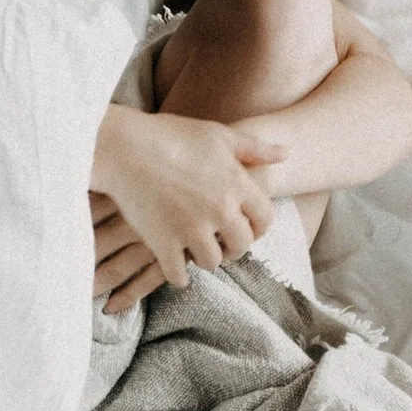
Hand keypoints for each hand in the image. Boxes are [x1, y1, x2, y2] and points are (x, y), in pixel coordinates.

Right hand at [89, 105, 283, 297]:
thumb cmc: (171, 134)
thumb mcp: (218, 135)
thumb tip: (287, 153)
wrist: (124, 146)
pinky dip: (178, 276)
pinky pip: (179, 275)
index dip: (258, 227)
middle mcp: (219, 210)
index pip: (265, 219)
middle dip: (234, 247)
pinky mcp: (163, 243)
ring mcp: (191, 229)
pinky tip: (176, 267)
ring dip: (206, 259)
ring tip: (197, 252)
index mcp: (237, 184)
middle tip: (224, 245)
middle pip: (242, 246)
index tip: (247, 229)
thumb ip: (254, 148)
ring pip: (212, 262)